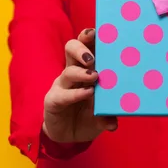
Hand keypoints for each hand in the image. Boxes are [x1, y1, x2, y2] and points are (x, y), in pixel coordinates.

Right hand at [42, 28, 116, 142]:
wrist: (68, 136)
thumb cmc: (88, 117)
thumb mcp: (103, 115)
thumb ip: (110, 114)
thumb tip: (114, 123)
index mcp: (87, 69)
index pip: (88, 46)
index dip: (92, 37)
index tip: (101, 31)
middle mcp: (73, 73)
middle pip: (72, 49)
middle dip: (82, 47)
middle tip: (93, 57)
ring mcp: (62, 86)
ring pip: (68, 71)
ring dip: (82, 72)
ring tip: (95, 76)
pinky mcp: (53, 100)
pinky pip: (62, 94)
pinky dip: (75, 93)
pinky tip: (86, 93)